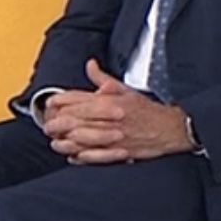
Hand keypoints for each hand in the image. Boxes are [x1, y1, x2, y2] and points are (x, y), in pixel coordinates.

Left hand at [41, 59, 195, 163]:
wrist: (172, 129)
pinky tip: (72, 155)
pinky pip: (94, 156)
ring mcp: (114, 137)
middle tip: (48, 125)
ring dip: (64, 140)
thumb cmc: (148, 111)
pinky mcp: (119, 152)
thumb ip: (103, 78)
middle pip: (74, 119)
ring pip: (80, 139)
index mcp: (110, 101)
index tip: (50, 104)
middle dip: (56, 123)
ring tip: (55, 141)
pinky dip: (80, 156)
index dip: (59, 102)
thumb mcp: (125, 89)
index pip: (77, 99)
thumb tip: (90, 65)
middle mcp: (110, 118)